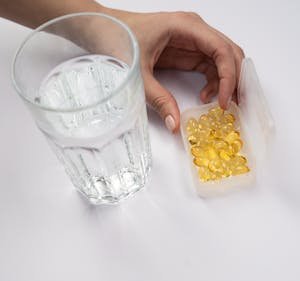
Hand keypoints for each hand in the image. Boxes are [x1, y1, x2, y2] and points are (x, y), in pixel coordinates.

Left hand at [105, 9, 244, 132]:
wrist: (102, 29)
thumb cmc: (118, 39)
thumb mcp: (138, 74)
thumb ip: (158, 99)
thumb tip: (175, 124)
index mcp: (186, 27)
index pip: (221, 50)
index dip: (229, 77)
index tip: (224, 102)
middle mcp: (194, 31)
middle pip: (229, 52)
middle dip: (236, 80)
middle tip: (235, 106)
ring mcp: (191, 41)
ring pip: (222, 60)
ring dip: (227, 83)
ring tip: (220, 105)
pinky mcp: (186, 52)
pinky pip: (209, 67)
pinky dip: (213, 83)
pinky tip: (204, 97)